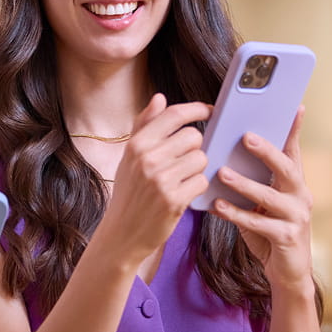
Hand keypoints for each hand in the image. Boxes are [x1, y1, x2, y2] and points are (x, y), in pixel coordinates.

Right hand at [99, 94, 211, 269]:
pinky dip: (197, 187)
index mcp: (137, 144)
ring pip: (201, 159)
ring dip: (197, 169)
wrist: (122, 233)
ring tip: (181, 180)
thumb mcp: (129, 157)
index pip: (174, 115)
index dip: (197, 109)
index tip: (209, 111)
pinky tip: (183, 193)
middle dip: (194, 148)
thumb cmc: (128, 193)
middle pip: (193, 136)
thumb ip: (144, 125)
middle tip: (184, 162)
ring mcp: (160, 179)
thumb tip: (160, 98)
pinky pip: (202, 181)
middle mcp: (147, 158)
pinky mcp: (174, 200)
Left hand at [209, 107, 313, 291]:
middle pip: (286, 168)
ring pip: (270, 196)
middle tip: (245, 136)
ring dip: (244, 183)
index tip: (295, 106)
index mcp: (294, 184)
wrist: (286, 273)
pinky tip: (218, 207)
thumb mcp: (262, 204)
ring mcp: (297, 217)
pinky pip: (259, 223)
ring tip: (222, 172)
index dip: (294, 130)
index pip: (293, 152)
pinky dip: (237, 214)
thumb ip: (252, 182)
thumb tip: (225, 158)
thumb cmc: (270, 232)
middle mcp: (301, 196)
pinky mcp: (287, 238)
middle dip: (266, 151)